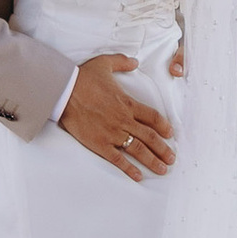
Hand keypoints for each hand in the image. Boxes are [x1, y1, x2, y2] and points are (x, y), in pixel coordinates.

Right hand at [62, 51, 175, 182]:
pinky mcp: (100, 143)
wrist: (64, 91)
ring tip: (162, 169)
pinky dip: (129, 169)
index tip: (170, 134)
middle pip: (150, 137)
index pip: (152, 117)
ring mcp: (113, 133)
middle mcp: (124, 120)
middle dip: (163, 149)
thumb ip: (121, 62)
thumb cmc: (83, 77)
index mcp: (128, 103)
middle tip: (172, 158)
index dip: (164, 126)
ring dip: (152, 161)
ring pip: (138, 150)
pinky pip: (118, 159)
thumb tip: (134, 61)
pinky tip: (138, 176)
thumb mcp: (104, 63)